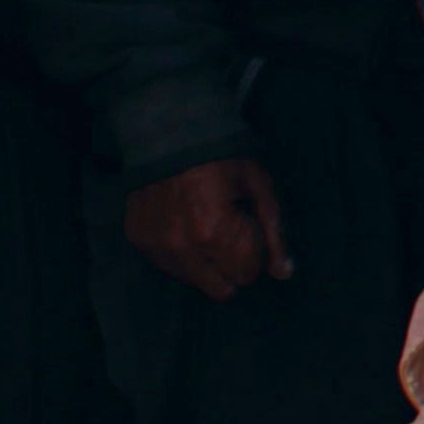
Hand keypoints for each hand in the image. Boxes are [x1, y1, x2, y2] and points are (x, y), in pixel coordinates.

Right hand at [123, 159, 291, 300]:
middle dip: (233, 267)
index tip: (248, 228)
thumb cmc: (221, 158)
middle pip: (222, 289)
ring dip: (206, 264)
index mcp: (215, 234)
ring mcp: (157, 247)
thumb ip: (274, 232)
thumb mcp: (258, 187)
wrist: (168, 134)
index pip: (247, 275)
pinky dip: (181, 254)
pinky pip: (168, 266)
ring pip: (194, 281)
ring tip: (205, 225)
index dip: (255, 253)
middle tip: (230, 234)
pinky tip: (183, 225)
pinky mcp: (139, 241)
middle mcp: (183, 249)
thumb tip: (284, 273)